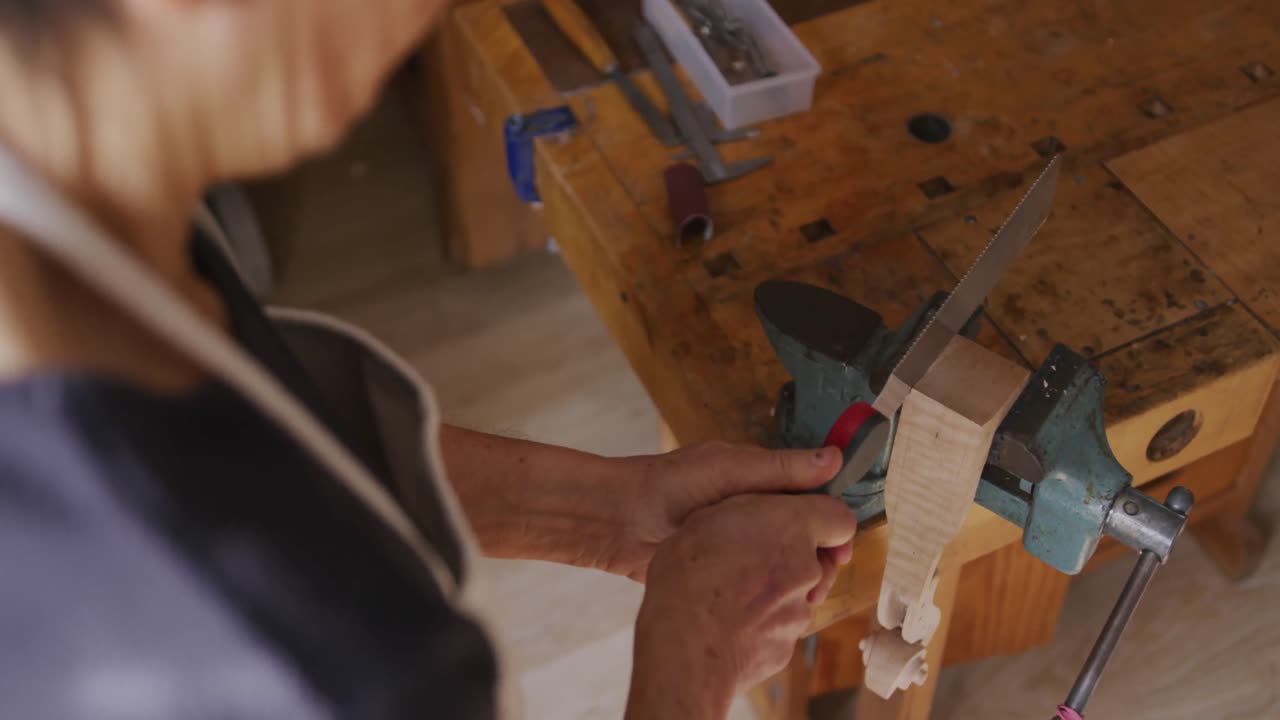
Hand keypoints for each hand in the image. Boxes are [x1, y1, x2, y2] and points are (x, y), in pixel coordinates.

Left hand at [606, 442, 843, 580]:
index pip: (810, 501)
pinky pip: (756, 582)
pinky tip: (778, 608)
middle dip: (817, 558)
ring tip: (803, 598)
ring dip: (797, 580)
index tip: (842, 547)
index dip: (831, 523)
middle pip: (801, 537)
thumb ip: (779, 469)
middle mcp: (752, 513)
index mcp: (758, 482)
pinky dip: (770, 594)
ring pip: (782, 563)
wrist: (616, 521)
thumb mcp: (728, 471)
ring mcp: (737, 544)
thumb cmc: (668, 485)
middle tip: (821, 582)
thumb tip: (836, 457)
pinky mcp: (722, 570)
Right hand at [626, 493, 856, 719]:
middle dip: (790, 558)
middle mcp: (806, 570)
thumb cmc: (689, 574)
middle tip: (748, 558)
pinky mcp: (785, 648)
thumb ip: (753, 507)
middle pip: (816, 560)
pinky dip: (757, 625)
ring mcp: (798, 614)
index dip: (823, 520)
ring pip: (794, 596)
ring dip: (771, 593)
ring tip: (726, 595)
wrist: (685, 647)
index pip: (840, 518)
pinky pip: (776, 628)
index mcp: (793, 528)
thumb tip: (770, 513)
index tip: (802, 525)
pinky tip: (725, 623)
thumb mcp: (710, 514)